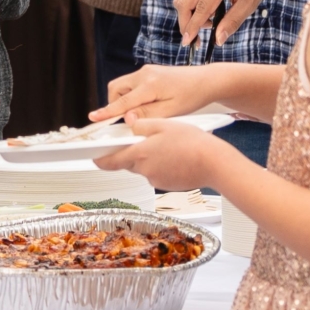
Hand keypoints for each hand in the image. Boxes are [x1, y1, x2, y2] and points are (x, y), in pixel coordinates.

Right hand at [92, 63, 215, 122]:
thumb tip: (128, 119)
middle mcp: (144, 74)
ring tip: (141, 110)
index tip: (93, 118)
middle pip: (116, 89)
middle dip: (115, 104)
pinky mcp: (148, 72)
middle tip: (127, 118)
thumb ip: (148, 115)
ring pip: (122, 86)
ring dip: (123, 99)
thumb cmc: (193, 95)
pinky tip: (146, 103)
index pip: (123, 102)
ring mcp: (145, 71)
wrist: (205, 80)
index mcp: (150, 85)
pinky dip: (131, 95)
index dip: (107, 112)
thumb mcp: (172, 111)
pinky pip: (131, 83)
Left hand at [99, 117, 235, 192]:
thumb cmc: (193, 143)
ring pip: (144, 168)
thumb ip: (143, 124)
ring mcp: (156, 180)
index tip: (94, 157)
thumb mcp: (164, 124)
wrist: (215, 163)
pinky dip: (162, 166)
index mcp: (140, 154)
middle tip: (146, 140)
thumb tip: (129, 124)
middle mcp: (145, 170)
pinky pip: (157, 174)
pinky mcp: (167, 186)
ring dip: (149, 159)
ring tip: (168, 147)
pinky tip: (176, 157)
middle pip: (128, 162)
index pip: (110, 161)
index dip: (100, 159)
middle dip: (133, 152)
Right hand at [176, 0, 284, 46]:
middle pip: (184, 3)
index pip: (201, 7)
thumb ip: (233, 21)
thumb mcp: (250, 1)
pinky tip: (205, 12)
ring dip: (187, 15)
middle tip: (196, 39)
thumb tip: (218, 40)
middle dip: (186, 24)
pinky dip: (190, 6)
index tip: (187, 43)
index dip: (193, 27)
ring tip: (207, 24)